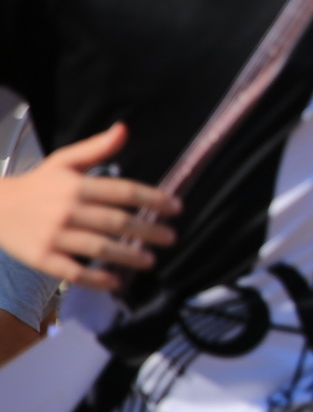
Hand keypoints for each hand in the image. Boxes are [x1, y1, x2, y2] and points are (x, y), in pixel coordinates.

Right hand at [0, 125, 178, 289]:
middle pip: (116, 221)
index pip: (124, 192)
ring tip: (151, 260)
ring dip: (128, 255)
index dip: (154, 199)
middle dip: (148, 230)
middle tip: (170, 238)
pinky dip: (96, 279)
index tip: (176, 208)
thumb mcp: (64, 161)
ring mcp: (54, 235)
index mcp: (76, 185)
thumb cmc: (37, 184)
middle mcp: (67, 210)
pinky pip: (73, 272)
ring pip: (98, 247)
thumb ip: (97, 148)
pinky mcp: (41, 258)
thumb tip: (125, 129)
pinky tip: (116, 282)